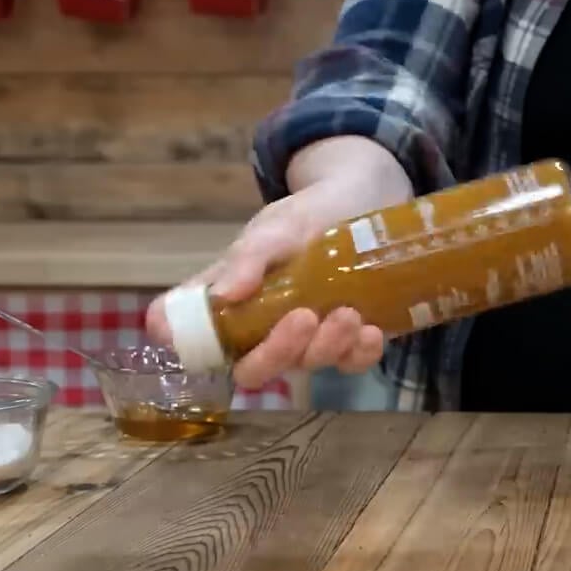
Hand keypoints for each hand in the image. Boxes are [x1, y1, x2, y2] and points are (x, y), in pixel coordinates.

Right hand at [145, 137, 411, 388]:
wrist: (363, 202)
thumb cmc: (307, 215)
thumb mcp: (275, 229)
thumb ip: (247, 259)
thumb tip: (222, 295)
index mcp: (235, 305)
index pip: (205, 342)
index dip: (199, 351)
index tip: (216, 343)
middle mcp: (267, 331)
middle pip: (257, 368)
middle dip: (279, 352)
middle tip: (304, 317)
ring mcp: (310, 340)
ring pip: (308, 364)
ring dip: (327, 345)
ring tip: (348, 313)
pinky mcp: (350, 341)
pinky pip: (352, 362)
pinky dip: (361, 352)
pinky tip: (371, 331)